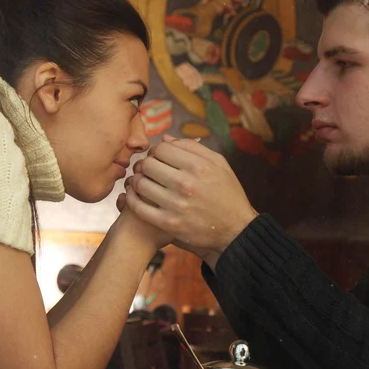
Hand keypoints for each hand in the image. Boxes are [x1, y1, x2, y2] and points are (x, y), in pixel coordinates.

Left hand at [122, 135, 257, 253]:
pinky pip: (139, 207)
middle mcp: (186, 184)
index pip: (160, 149)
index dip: (156, 151)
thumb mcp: (219, 164)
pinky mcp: (169, 224)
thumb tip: (165, 139)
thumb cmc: (228, 193)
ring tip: (142, 182)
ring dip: (138, 181)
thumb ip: (193, 148)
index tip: (158, 158)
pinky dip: (132, 199)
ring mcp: (176, 205)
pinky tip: (135, 197)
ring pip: (140, 184)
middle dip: (145, 165)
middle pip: (147, 165)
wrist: (236, 229)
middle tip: (148, 171)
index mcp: (198, 166)